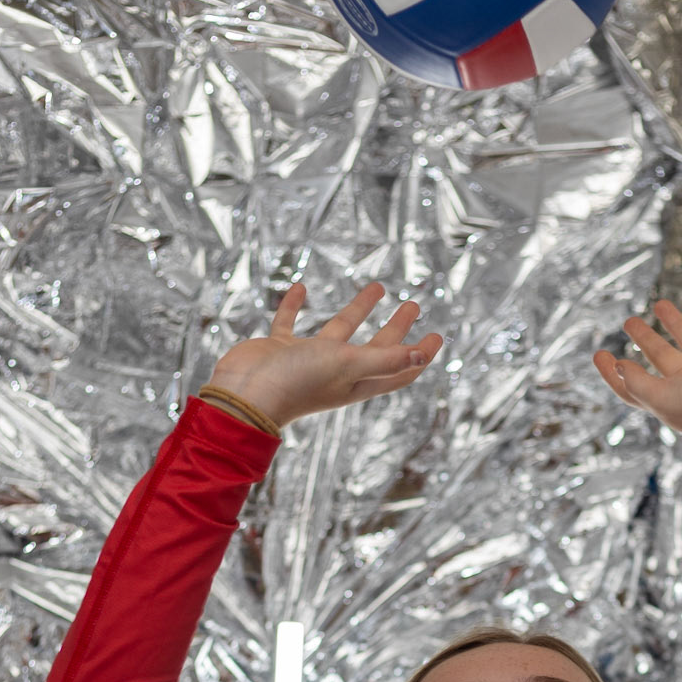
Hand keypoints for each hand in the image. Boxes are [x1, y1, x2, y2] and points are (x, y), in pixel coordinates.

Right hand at [206, 281, 442, 427]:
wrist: (244, 395)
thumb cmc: (298, 382)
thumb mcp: (347, 365)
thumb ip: (384, 360)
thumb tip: (422, 357)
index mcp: (357, 380)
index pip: (398, 370)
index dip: (420, 355)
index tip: (437, 335)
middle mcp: (336, 371)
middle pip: (377, 348)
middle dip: (397, 328)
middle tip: (414, 304)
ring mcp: (308, 360)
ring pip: (340, 330)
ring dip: (359, 310)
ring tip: (378, 286)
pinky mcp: (280, 348)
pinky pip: (291, 322)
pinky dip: (296, 305)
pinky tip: (302, 288)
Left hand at [593, 289, 681, 450]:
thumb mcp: (664, 398)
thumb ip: (639, 384)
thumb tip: (620, 367)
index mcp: (671, 397)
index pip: (636, 385)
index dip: (615, 373)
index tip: (599, 353)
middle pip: (663, 358)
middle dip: (646, 340)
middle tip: (629, 320)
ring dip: (678, 323)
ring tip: (659, 302)